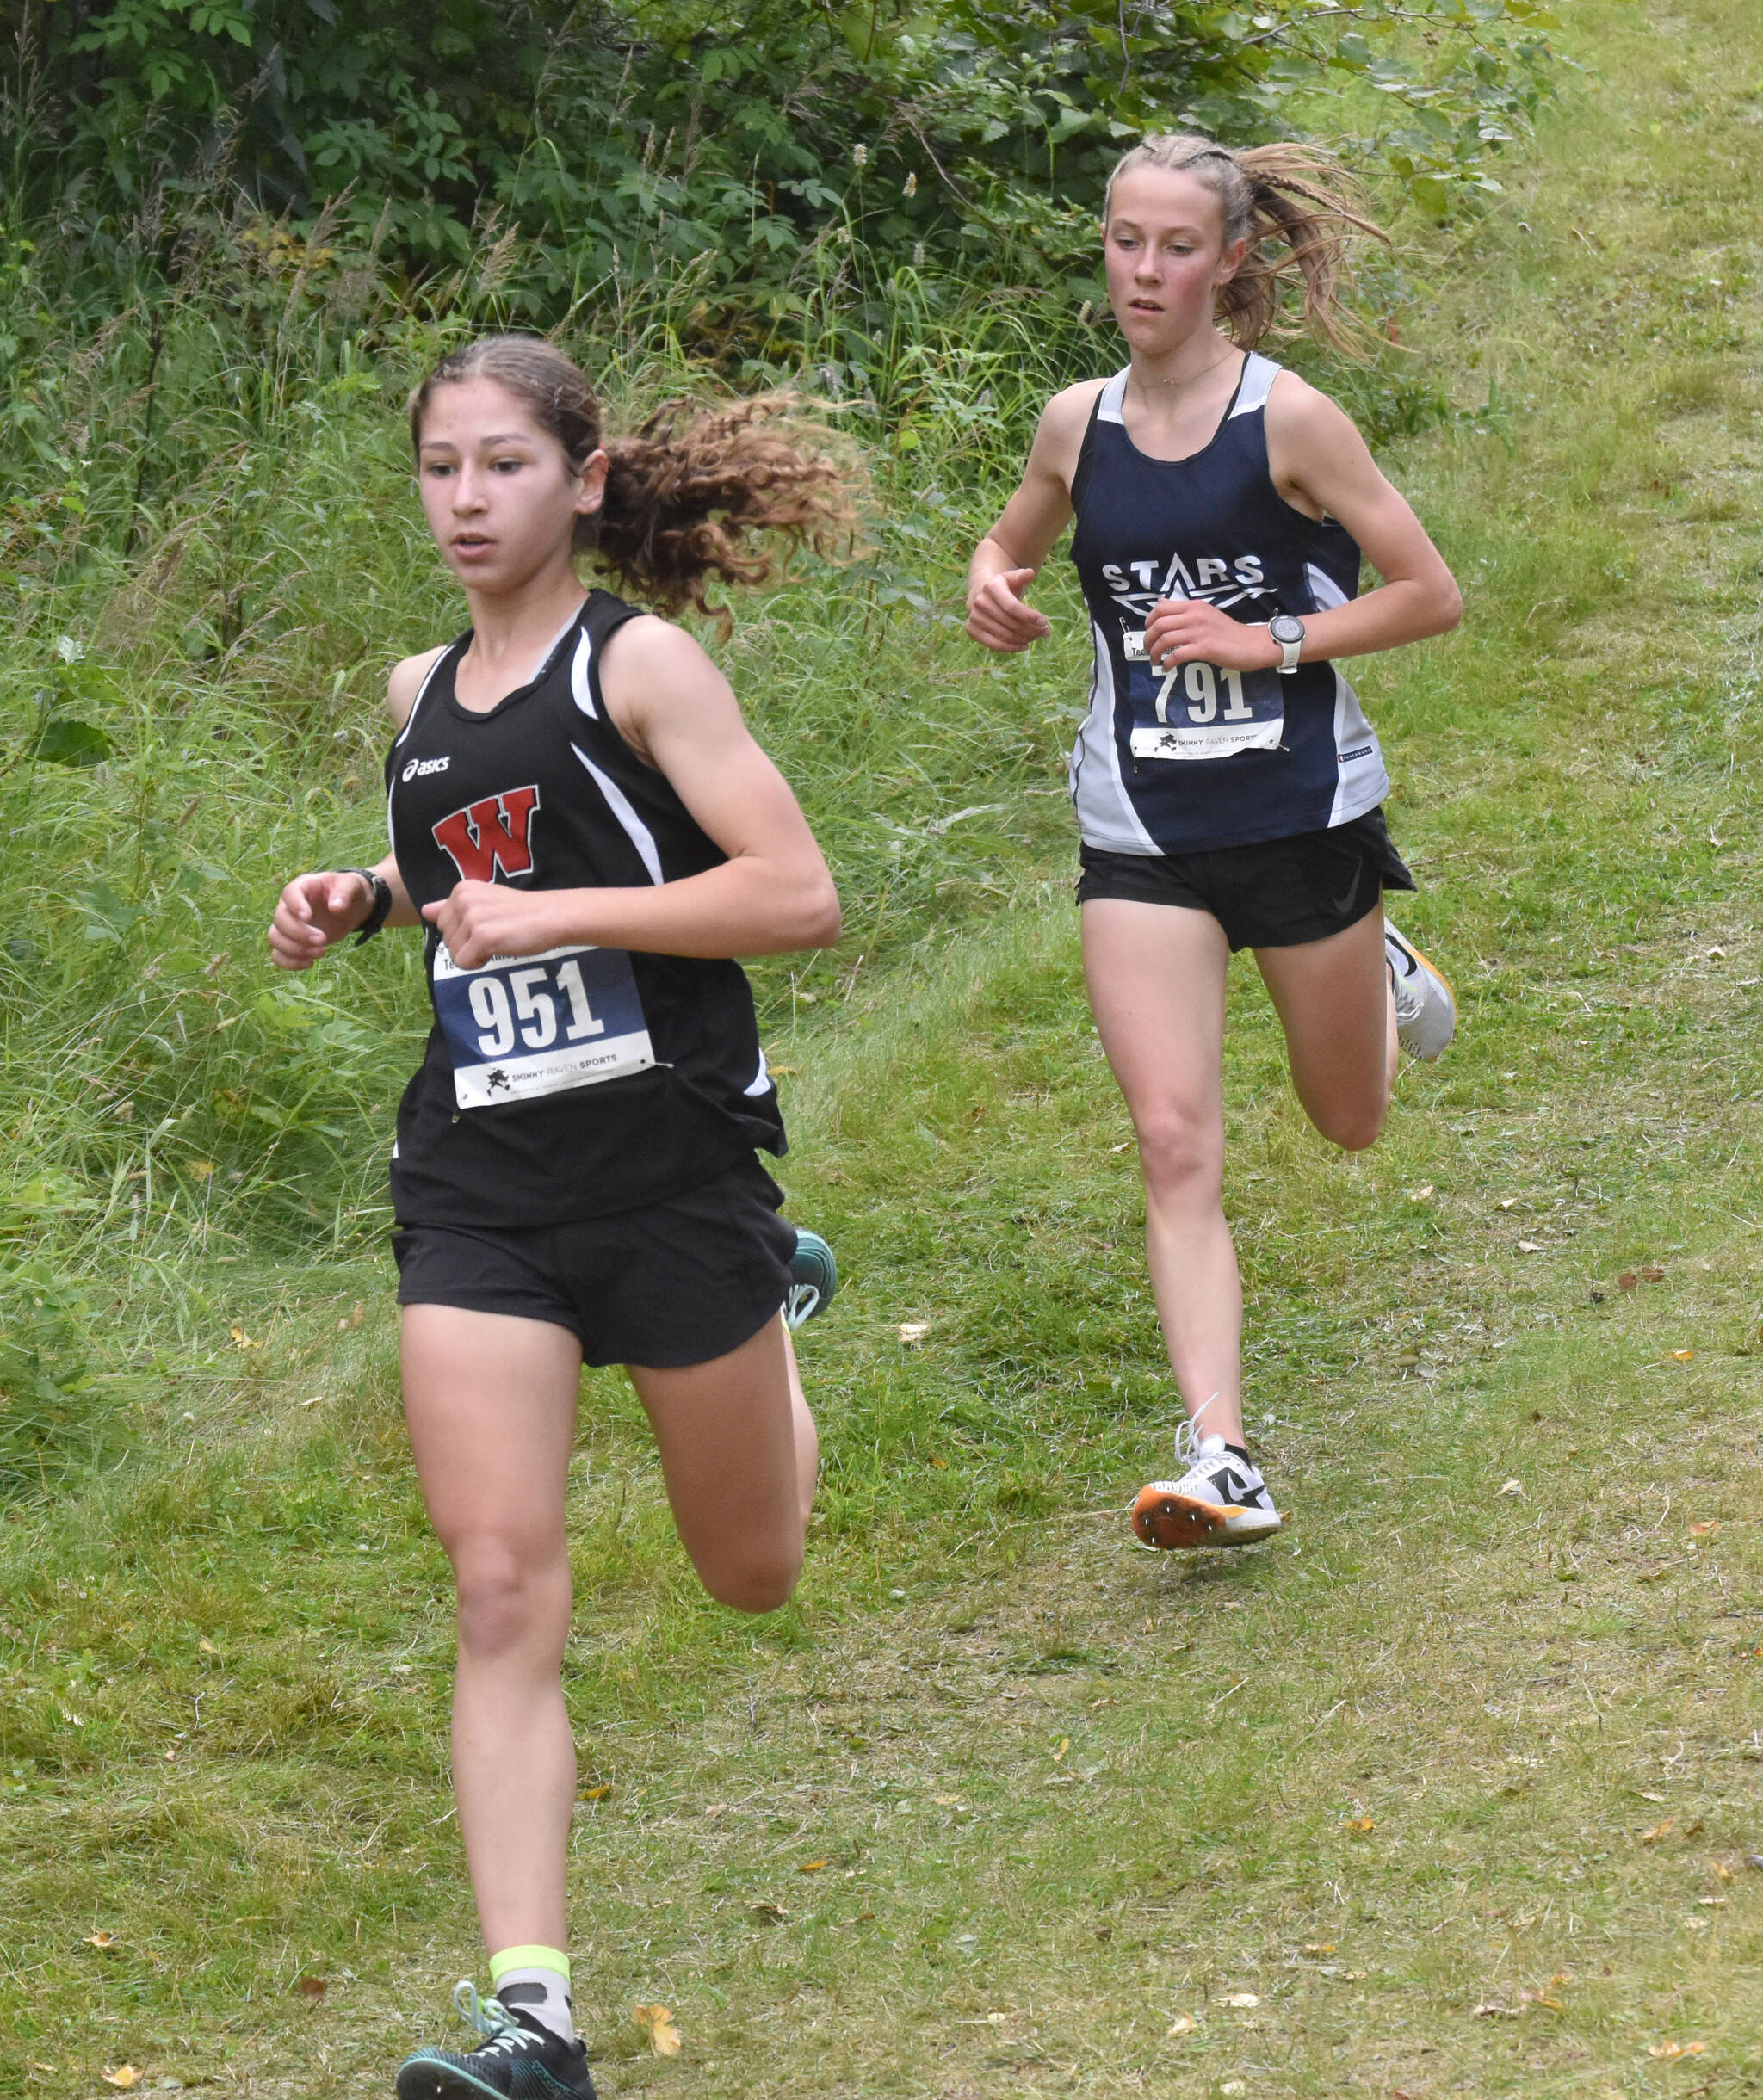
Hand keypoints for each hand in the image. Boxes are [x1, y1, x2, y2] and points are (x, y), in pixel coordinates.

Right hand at [267, 870, 370, 970]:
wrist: (350, 907)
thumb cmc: (349, 891)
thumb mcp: (352, 885)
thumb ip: (345, 893)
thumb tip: (336, 908)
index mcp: (303, 887)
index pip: (289, 893)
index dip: (295, 906)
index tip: (307, 917)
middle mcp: (289, 905)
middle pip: (279, 919)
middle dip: (299, 933)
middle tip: (323, 940)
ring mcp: (288, 924)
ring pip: (275, 938)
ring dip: (294, 949)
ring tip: (321, 952)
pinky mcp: (292, 942)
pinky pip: (278, 954)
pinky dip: (290, 962)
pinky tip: (310, 962)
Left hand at [423, 882, 565, 969]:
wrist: (551, 916)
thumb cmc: (520, 911)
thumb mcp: (483, 900)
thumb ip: (451, 906)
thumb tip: (425, 911)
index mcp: (461, 890)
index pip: (442, 923)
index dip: (464, 931)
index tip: (487, 923)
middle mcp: (463, 900)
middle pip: (446, 939)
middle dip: (467, 943)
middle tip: (494, 933)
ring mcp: (472, 918)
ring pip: (454, 953)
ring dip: (475, 954)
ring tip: (498, 939)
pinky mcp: (482, 937)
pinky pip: (464, 963)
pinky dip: (479, 963)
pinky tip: (498, 948)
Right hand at [966, 567, 1051, 653]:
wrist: (981, 594)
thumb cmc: (1003, 587)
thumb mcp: (1012, 578)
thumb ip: (1022, 576)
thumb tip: (1030, 573)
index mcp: (991, 587)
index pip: (1012, 607)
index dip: (1029, 616)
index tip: (1045, 621)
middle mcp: (980, 602)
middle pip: (1012, 623)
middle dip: (1032, 629)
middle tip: (1046, 631)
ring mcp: (975, 617)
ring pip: (1006, 635)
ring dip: (1026, 639)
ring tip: (1038, 636)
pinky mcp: (972, 630)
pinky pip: (995, 645)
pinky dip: (1012, 648)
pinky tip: (1025, 645)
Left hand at [1143, 598, 1280, 673]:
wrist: (1252, 644)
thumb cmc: (1229, 632)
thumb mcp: (1206, 614)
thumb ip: (1185, 610)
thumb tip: (1161, 604)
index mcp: (1194, 606)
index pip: (1161, 608)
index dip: (1148, 621)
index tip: (1148, 633)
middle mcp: (1194, 616)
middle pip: (1159, 624)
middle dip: (1148, 640)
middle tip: (1148, 651)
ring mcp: (1199, 632)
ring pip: (1165, 640)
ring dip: (1154, 653)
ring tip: (1154, 661)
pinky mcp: (1204, 648)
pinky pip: (1177, 655)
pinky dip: (1167, 663)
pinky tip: (1166, 668)